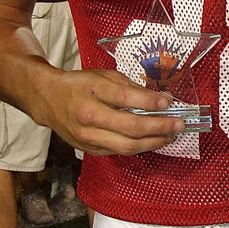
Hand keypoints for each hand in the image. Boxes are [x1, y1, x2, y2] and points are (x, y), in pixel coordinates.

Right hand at [37, 66, 186, 156]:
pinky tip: (152, 140)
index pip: (126, 98)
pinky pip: (120, 151)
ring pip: (127, 146)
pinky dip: (139, 147)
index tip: (168, 102)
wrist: (49, 100)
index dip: (150, 102)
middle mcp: (89, 116)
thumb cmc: (80, 84)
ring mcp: (88, 136)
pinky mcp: (90, 149)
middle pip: (131, 128)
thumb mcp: (104, 76)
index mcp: (92, 90)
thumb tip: (161, 99)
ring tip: (170, 136)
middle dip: (160, 127)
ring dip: (154, 142)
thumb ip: (131, 87)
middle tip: (179, 124)